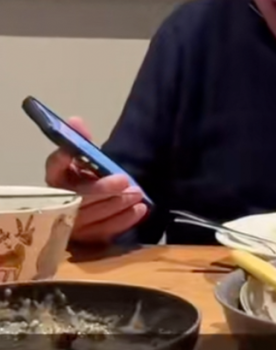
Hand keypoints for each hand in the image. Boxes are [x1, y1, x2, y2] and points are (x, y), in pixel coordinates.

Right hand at [43, 117, 147, 243]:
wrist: (96, 207)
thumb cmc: (89, 181)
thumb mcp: (87, 161)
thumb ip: (83, 142)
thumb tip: (75, 121)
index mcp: (56, 180)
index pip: (52, 169)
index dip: (59, 161)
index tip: (69, 153)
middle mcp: (58, 203)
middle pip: (76, 198)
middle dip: (101, 189)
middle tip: (124, 179)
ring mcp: (71, 224)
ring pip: (92, 217)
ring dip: (116, 204)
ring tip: (137, 193)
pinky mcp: (87, 239)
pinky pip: (104, 232)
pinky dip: (123, 221)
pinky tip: (139, 210)